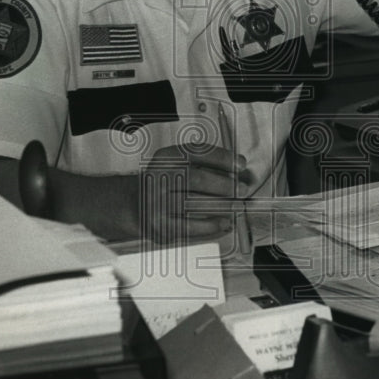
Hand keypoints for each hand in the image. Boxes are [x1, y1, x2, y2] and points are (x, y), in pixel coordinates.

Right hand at [139, 142, 253, 242]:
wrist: (136, 204)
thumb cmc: (166, 182)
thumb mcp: (178, 163)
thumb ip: (205, 161)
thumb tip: (237, 167)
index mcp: (166, 158)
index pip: (196, 152)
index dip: (222, 158)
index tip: (240, 164)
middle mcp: (159, 177)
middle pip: (198, 179)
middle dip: (225, 185)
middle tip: (242, 190)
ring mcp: (157, 203)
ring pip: (196, 204)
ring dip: (222, 206)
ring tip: (236, 205)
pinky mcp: (161, 225)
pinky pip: (191, 226)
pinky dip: (212, 225)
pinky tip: (224, 221)